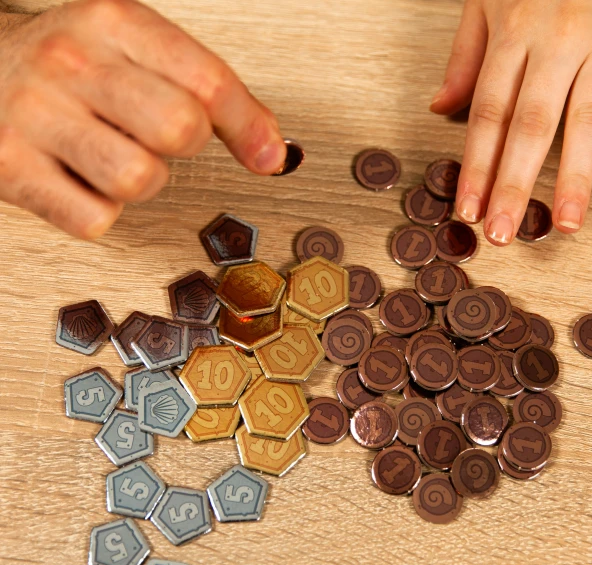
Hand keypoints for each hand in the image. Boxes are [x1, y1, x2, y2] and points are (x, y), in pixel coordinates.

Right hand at [0, 0, 285, 238]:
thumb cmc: (64, 67)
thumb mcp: (130, 48)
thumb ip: (202, 88)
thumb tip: (270, 148)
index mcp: (112, 23)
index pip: (207, 79)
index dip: (250, 126)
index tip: (268, 155)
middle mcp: (71, 62)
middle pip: (180, 129)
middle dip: (185, 146)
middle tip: (158, 138)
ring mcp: (36, 117)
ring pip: (140, 179)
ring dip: (142, 181)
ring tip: (114, 157)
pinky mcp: (12, 169)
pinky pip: (96, 218)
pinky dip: (99, 210)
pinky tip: (81, 180)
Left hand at [430, 0, 591, 244]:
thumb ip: (465, 55)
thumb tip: (439, 107)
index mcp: (513, 32)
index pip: (488, 114)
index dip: (476, 166)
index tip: (468, 210)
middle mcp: (557, 41)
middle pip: (531, 125)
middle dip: (515, 184)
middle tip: (503, 232)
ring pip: (587, 118)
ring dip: (576, 176)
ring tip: (566, 223)